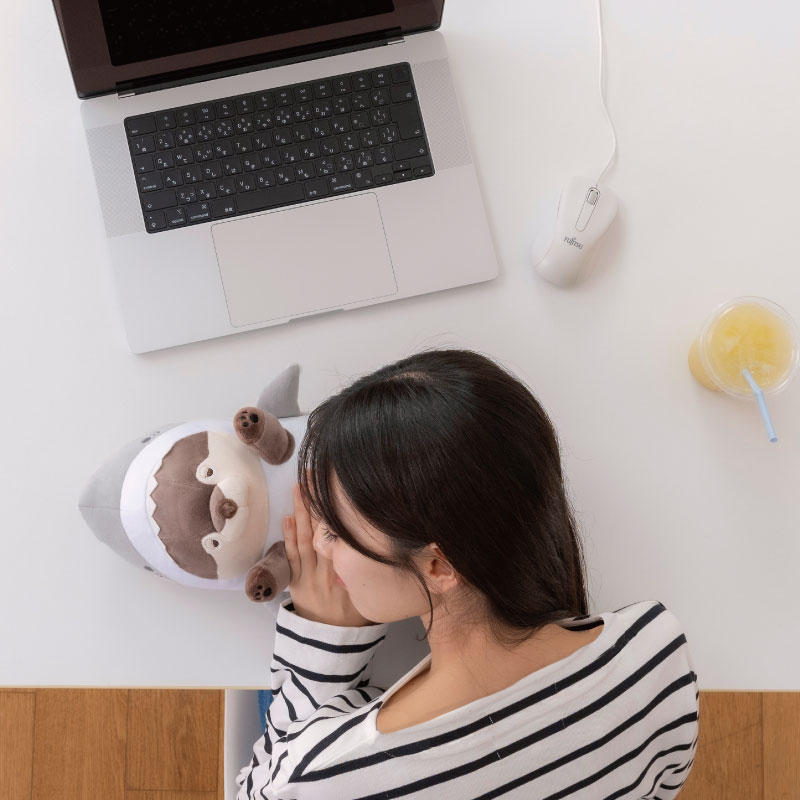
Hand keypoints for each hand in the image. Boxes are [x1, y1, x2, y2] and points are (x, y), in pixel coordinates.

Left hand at [283, 484, 374, 626]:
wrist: (331, 643)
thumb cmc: (356, 617)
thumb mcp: (372, 593)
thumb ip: (373, 570)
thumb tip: (386, 545)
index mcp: (348, 571)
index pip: (343, 535)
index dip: (339, 512)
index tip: (338, 490)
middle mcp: (329, 570)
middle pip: (322, 530)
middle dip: (318, 502)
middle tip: (314, 476)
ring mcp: (310, 576)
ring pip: (305, 539)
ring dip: (301, 512)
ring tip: (299, 488)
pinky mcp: (297, 582)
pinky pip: (292, 556)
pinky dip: (289, 536)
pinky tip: (288, 517)